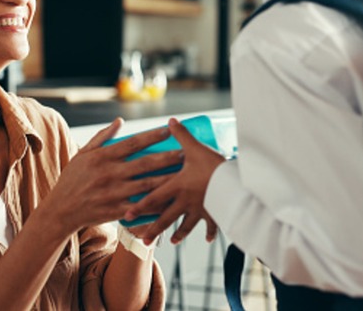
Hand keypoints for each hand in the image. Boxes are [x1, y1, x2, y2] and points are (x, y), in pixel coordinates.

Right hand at [44, 118, 181, 234]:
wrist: (61, 210)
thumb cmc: (72, 179)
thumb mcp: (82, 154)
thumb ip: (102, 137)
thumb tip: (120, 121)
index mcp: (102, 157)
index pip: (132, 143)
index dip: (152, 136)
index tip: (169, 130)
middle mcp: (109, 174)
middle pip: (145, 164)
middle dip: (168, 157)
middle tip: (186, 152)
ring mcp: (113, 193)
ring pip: (147, 185)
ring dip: (168, 179)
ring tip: (185, 175)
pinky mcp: (116, 210)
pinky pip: (141, 207)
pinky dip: (157, 205)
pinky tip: (172, 201)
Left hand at [124, 118, 223, 244]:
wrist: (235, 183)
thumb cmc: (213, 165)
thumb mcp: (195, 148)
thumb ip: (181, 135)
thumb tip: (171, 121)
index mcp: (177, 186)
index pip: (153, 198)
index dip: (139, 207)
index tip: (126, 216)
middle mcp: (185, 201)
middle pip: (166, 218)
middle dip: (154, 230)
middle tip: (144, 241)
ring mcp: (200, 209)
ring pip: (186, 225)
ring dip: (178, 234)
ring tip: (171, 241)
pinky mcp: (215, 212)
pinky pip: (211, 225)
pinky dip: (210, 232)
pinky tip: (208, 239)